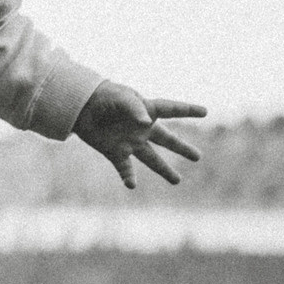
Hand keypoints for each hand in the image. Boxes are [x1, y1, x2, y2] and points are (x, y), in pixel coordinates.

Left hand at [71, 82, 206, 189]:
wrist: (79, 107)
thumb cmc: (102, 97)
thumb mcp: (120, 98)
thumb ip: (134, 108)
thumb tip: (147, 123)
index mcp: (147, 109)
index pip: (171, 109)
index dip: (188, 110)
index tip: (205, 112)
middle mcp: (142, 128)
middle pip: (167, 140)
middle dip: (182, 148)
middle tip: (198, 157)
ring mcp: (130, 141)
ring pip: (151, 158)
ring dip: (164, 170)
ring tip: (177, 181)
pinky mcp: (115, 152)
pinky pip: (125, 168)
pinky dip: (128, 176)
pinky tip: (131, 185)